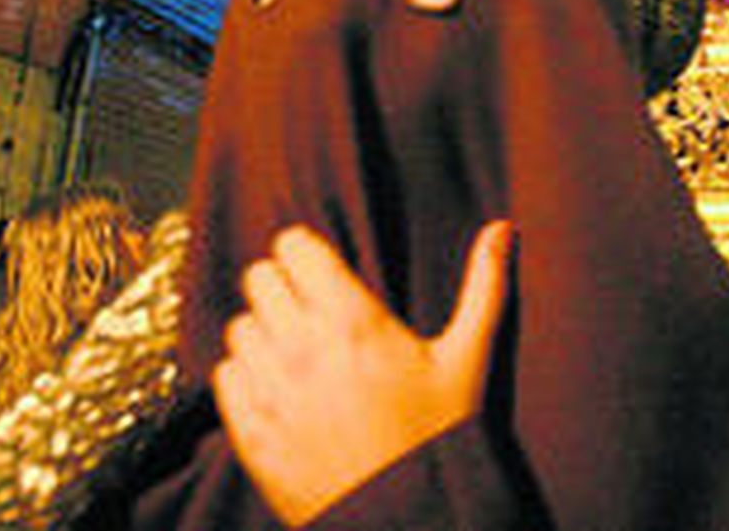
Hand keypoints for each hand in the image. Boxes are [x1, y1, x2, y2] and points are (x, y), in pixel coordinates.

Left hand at [212, 221, 514, 526]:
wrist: (410, 516)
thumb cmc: (441, 434)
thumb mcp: (471, 356)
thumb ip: (486, 284)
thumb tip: (503, 227)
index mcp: (354, 321)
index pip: (294, 248)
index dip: (307, 252)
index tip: (323, 269)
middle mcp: (303, 349)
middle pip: (260, 279)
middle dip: (285, 286)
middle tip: (311, 307)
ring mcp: (272, 392)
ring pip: (240, 327)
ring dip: (265, 332)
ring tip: (298, 351)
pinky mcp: (251, 433)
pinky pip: (224, 377)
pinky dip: (245, 375)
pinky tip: (279, 387)